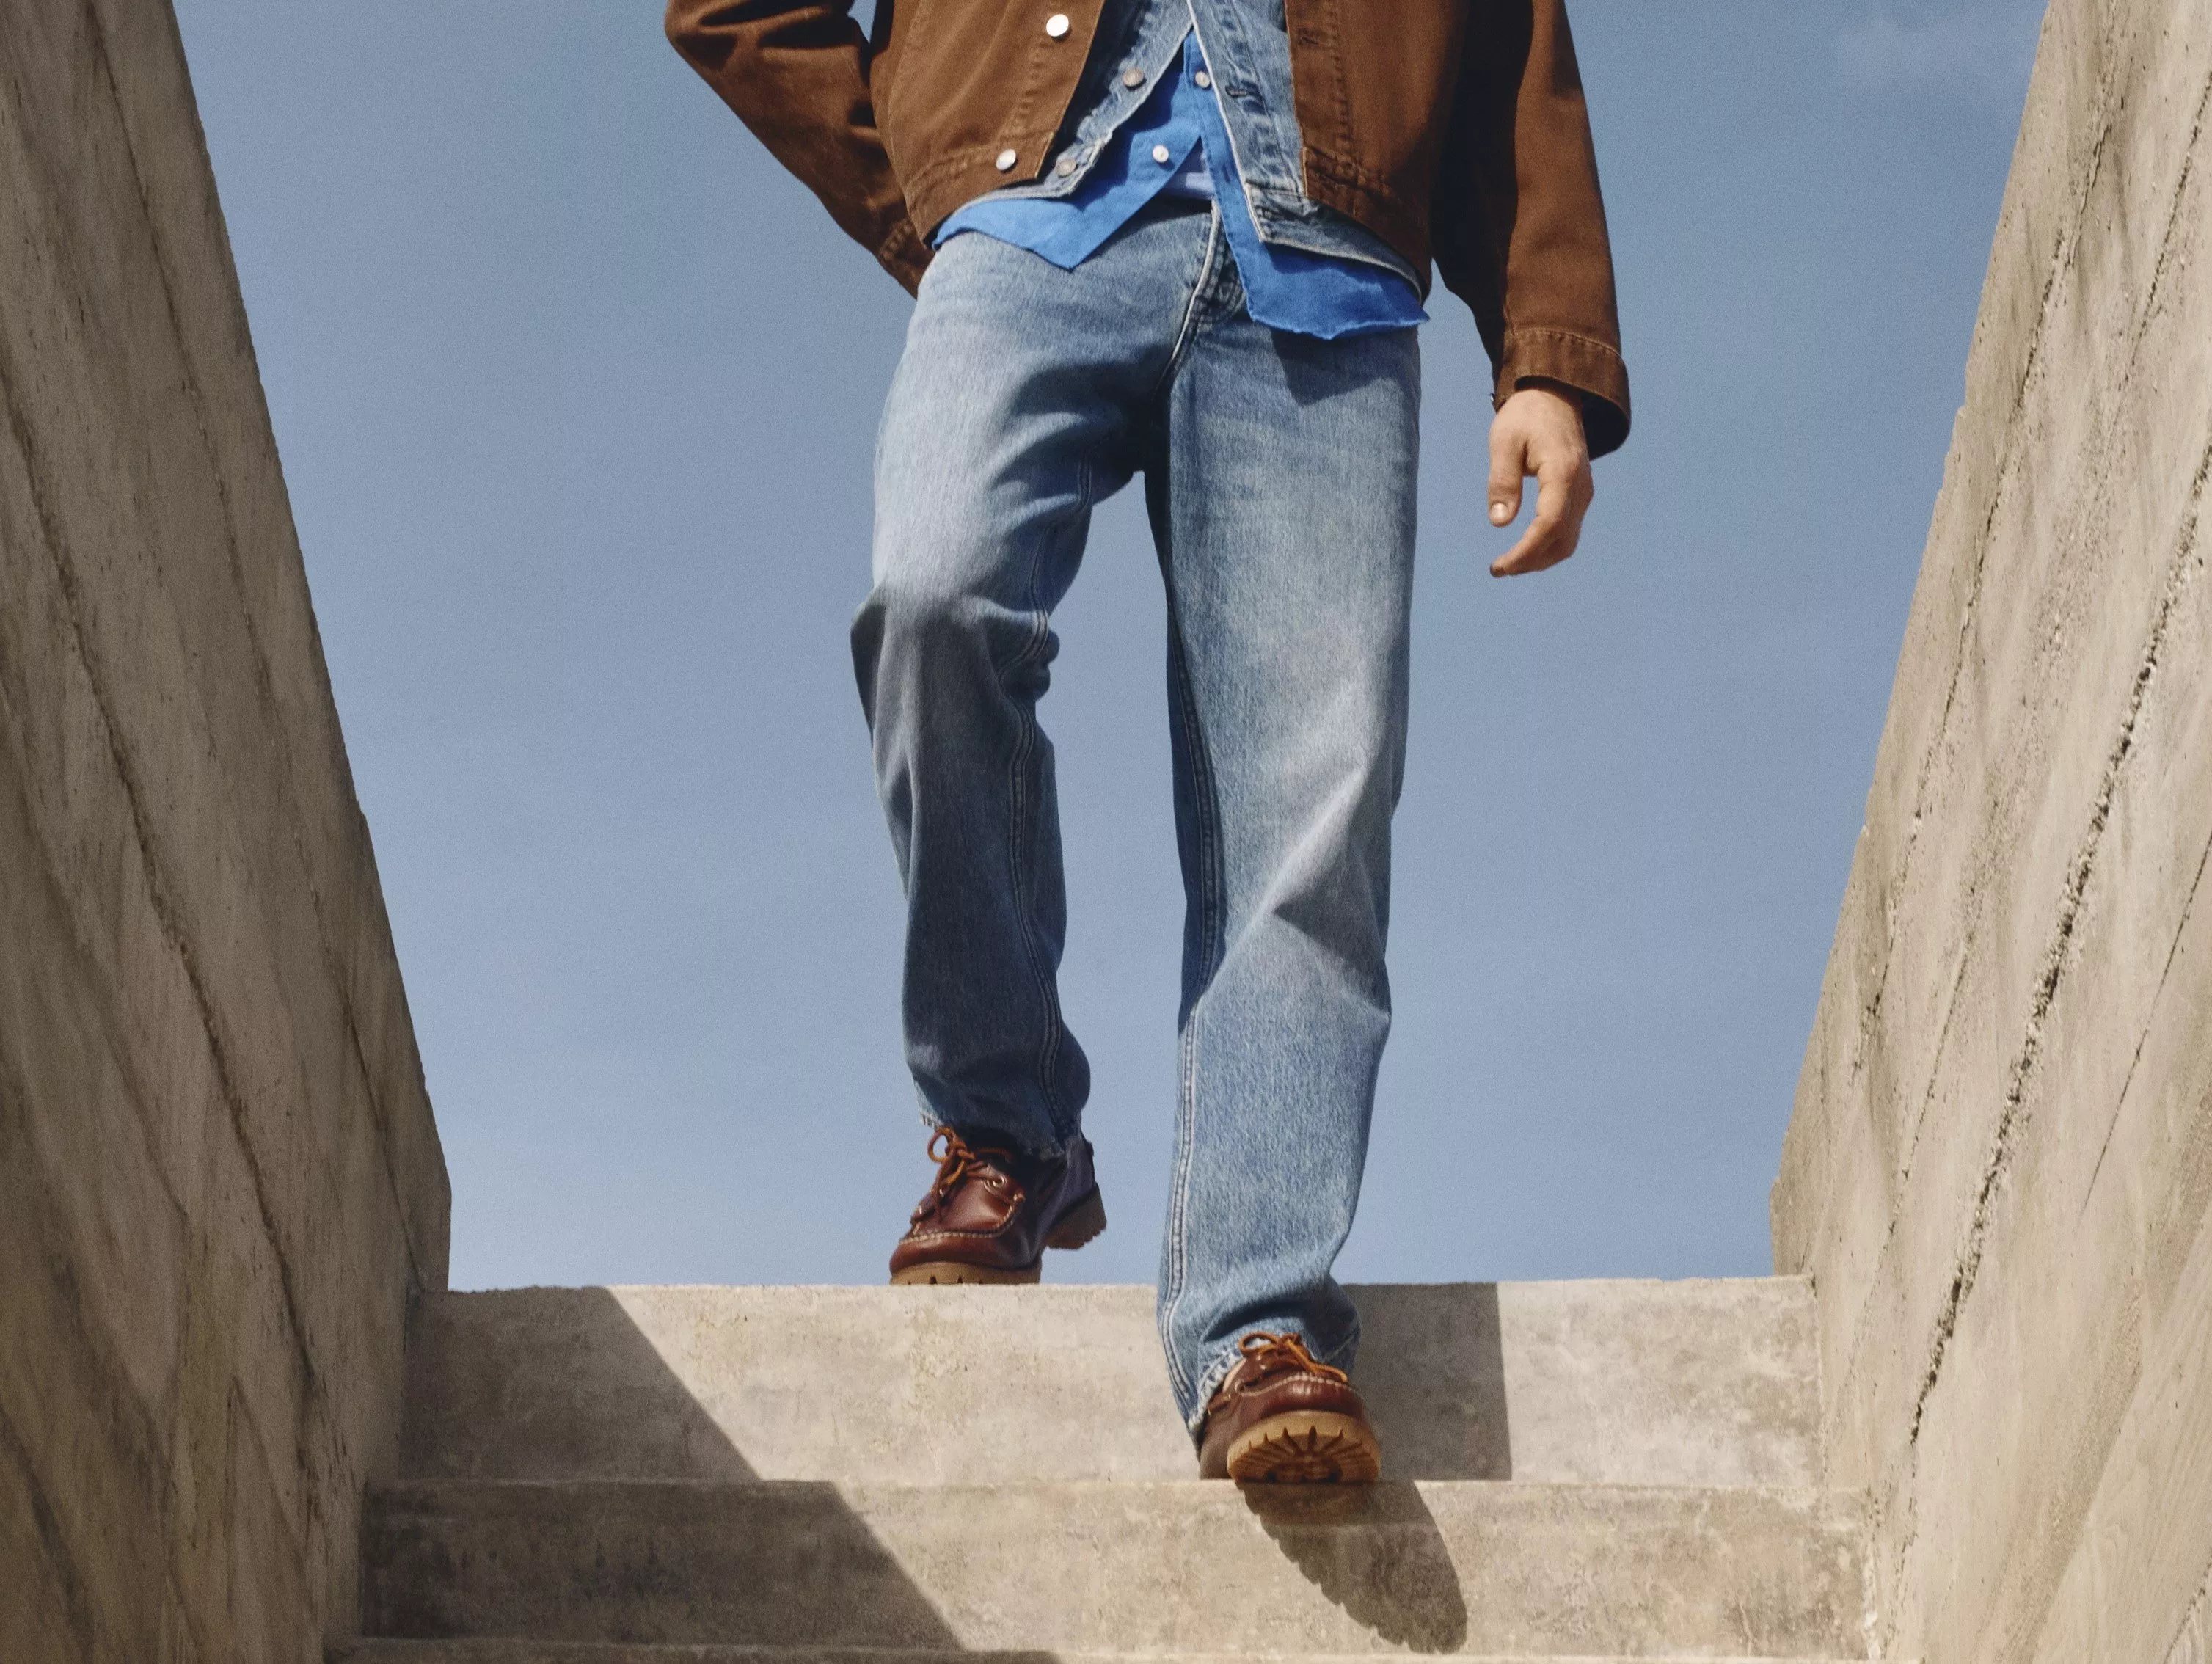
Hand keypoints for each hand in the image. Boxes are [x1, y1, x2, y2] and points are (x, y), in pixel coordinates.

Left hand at [1486, 383, 1592, 576]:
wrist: (1555, 396)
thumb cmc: (1525, 415)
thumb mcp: (1504, 442)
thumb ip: (1502, 480)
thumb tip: (1500, 522)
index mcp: (1562, 472)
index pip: (1548, 524)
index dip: (1525, 552)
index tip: (1500, 566)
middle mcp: (1580, 487)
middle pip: (1561, 540)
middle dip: (1531, 561)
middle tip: (1499, 569)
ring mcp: (1583, 492)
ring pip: (1568, 540)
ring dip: (1540, 559)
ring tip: (1509, 564)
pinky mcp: (1579, 495)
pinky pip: (1569, 530)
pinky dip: (1548, 547)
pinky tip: (1525, 550)